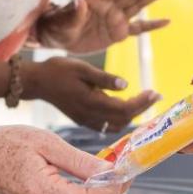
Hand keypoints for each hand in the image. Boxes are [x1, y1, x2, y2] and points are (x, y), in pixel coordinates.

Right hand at [0, 124, 125, 193]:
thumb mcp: (46, 143)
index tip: (127, 170)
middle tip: (121, 168)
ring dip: (98, 193)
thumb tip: (110, 172)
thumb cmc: (7, 143)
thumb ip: (79, 162)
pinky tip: (88, 177)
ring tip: (108, 169)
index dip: (115, 186)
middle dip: (110, 190)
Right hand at [24, 56, 159, 132]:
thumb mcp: (82, 68)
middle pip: (123, 119)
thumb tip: (126, 85)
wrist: (37, 82)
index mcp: (91, 101)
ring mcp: (85, 120)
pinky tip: (124, 106)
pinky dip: (119, 118)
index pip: (123, 108)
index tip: (155, 93)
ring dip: (131, 115)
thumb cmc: (58, 70)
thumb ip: (104, 78)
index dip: (142, 103)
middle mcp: (89, 115)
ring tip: (142, 100)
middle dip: (141, 108)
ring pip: (116, 125)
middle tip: (154, 96)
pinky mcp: (82, 120)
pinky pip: (106, 125)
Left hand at [36, 0, 169, 53]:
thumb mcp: (62, 21)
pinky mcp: (118, 32)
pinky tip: (166, 22)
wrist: (56, 37)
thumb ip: (73, 12)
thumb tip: (80, 1)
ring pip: (138, 6)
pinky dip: (151, 25)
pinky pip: (138, 28)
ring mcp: (115, 18)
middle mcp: (109, 6)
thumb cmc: (56, 26)